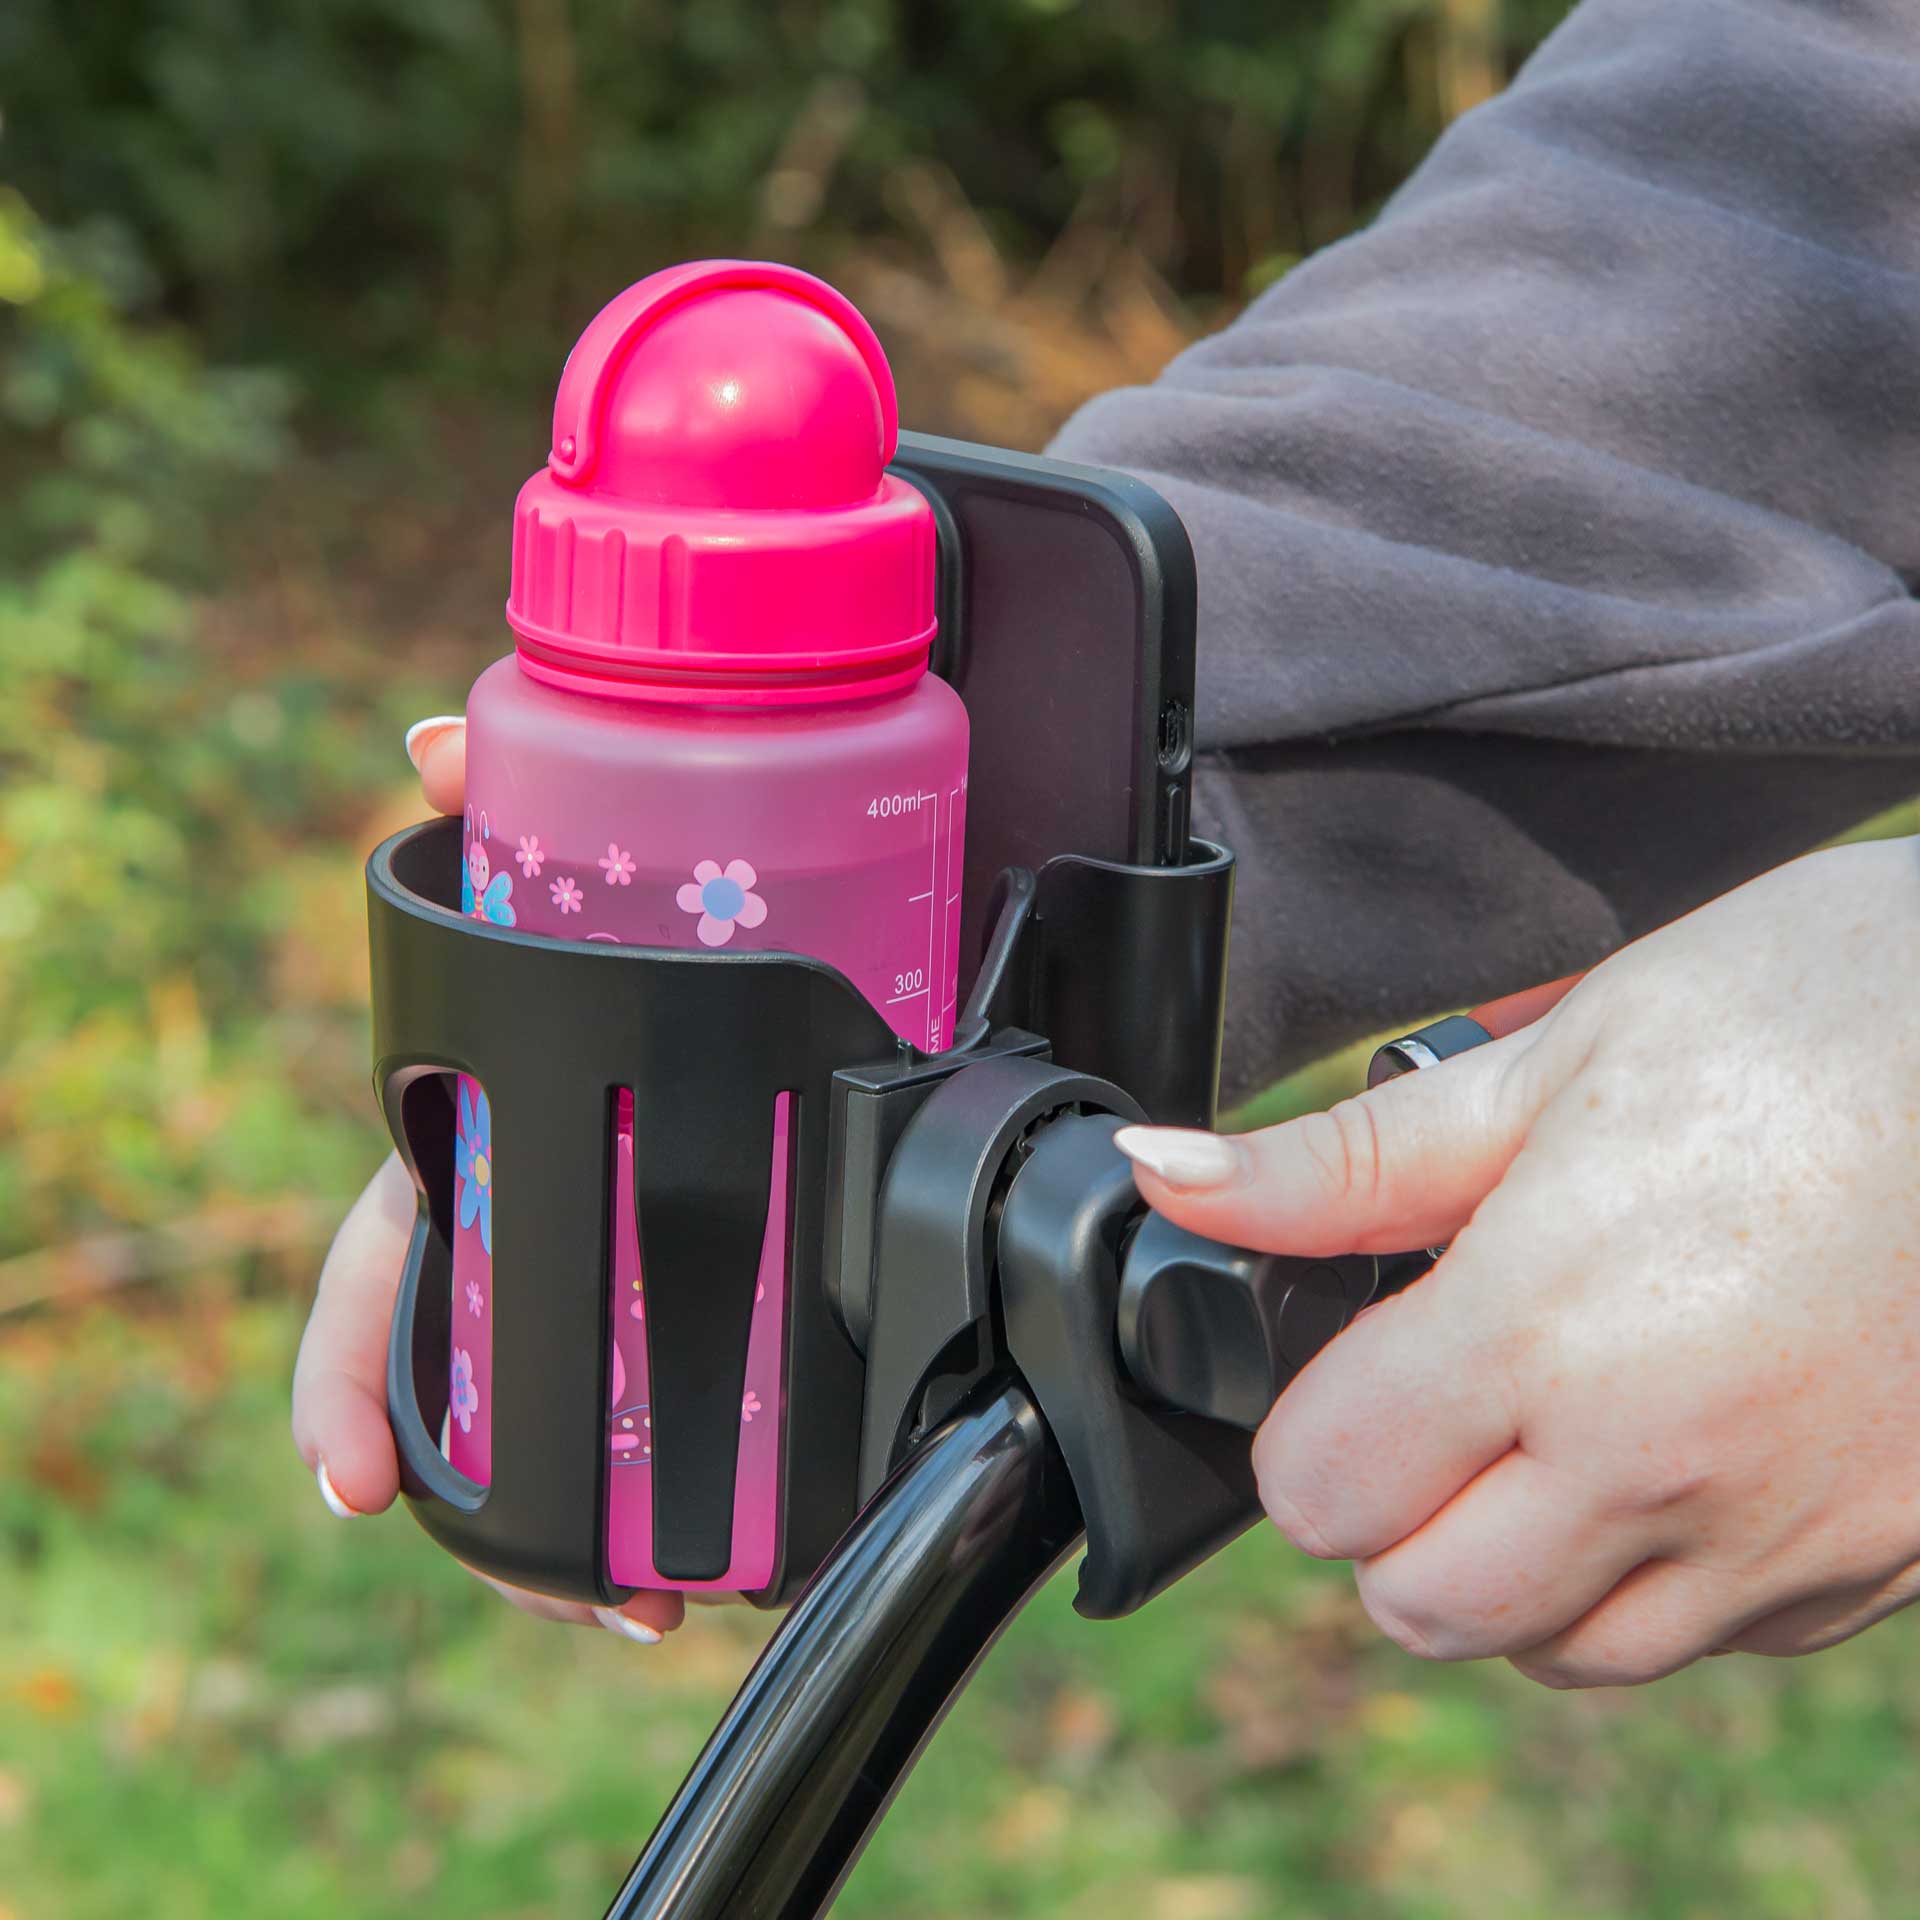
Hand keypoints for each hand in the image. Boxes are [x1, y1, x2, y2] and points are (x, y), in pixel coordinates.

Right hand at [290, 715, 682, 1644]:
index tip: (348, 1487)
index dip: (349, 1377)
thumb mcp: (562, 864)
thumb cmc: (631, 907)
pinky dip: (708, 1459)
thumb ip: (497, 800)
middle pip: (493, 1391)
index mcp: (473, 1142)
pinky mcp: (707, 1255)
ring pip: (584, 1413)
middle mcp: (531, 1212)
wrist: (760, 911)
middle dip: (516, 1515)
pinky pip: (686, 1377)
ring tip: (670, 1605)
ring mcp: (614, 1243)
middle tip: (596, 1598)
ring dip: (615, 1520)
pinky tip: (751, 1524)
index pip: (382, 1268)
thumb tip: (427, 744)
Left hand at [1114, 838, 1919, 1688]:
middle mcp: (1663, 1467)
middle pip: (1422, 1604)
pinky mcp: (1881, 1563)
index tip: (1347, 1354)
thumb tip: (1169, 1174)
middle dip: (1386, 1510)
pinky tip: (1676, 1444)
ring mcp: (1785, 1536)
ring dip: (1511, 1564)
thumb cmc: (1831, 1011)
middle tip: (1431, 1388)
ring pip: (1563, 1650)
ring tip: (1550, 1417)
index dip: (1304, 1423)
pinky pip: (1711, 1638)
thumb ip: (1348, 1157)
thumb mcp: (1561, 1053)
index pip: (1325, 1486)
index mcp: (1549, 1328)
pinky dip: (1651, 1576)